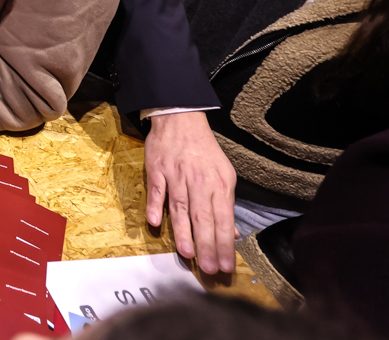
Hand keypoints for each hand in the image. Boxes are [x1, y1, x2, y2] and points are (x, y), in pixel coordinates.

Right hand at [144, 111, 236, 273]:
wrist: (181, 118)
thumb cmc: (204, 150)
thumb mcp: (223, 173)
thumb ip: (225, 204)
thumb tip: (233, 233)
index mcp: (219, 183)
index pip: (224, 219)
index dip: (225, 244)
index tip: (227, 266)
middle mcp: (199, 181)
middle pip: (204, 217)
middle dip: (208, 245)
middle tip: (210, 269)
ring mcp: (176, 175)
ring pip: (181, 207)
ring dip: (184, 232)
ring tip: (187, 254)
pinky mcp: (157, 169)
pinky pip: (156, 190)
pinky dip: (155, 205)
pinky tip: (155, 223)